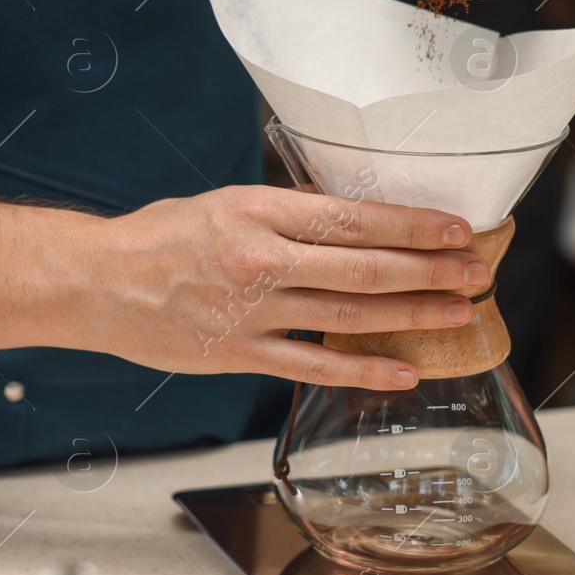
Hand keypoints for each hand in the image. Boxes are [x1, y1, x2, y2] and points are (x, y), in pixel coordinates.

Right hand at [0, 189, 484, 390]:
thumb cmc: (161, 237)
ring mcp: (253, 312)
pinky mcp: (241, 354)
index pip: (354, 217)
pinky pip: (315, 366)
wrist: (97, 283)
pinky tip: (405, 372)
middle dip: (431, 271)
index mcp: (260, 212)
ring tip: (459, 314)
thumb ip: (288, 213)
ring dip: (413, 315)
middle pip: (365, 268)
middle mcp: (262, 259)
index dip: (413, 225)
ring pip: (351, 316)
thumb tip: (353, 219)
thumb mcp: (226, 202)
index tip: (456, 229)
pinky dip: (364, 372)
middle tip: (477, 272)